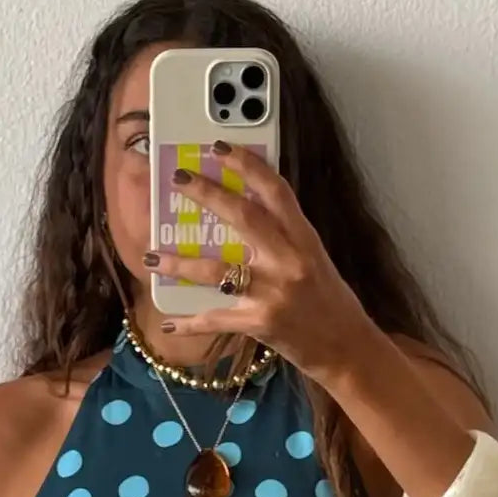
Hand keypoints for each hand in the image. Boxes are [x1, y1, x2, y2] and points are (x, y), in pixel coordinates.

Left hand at [146, 143, 373, 384]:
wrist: (347, 349)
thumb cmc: (329, 302)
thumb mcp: (314, 260)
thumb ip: (284, 238)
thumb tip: (244, 213)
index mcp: (305, 239)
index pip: (276, 191)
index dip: (248, 165)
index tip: (220, 147)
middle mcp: (289, 261)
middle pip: (242, 217)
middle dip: (207, 194)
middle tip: (178, 179)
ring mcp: (274, 293)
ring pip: (216, 270)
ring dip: (178, 262)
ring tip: (151, 255)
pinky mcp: (260, 323)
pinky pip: (215, 319)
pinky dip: (190, 322)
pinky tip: (170, 322)